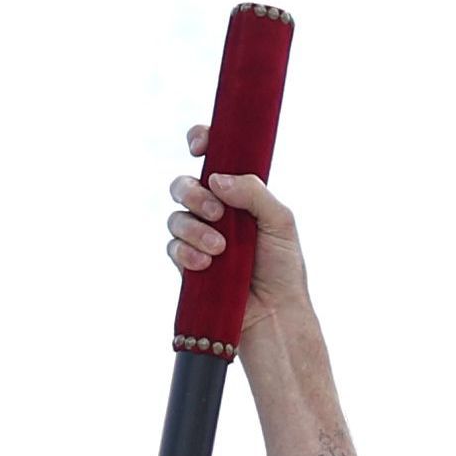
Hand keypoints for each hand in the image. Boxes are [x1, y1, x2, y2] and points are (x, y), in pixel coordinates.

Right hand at [163, 146, 311, 335]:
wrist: (275, 313)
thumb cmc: (283, 267)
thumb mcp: (280, 222)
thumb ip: (254, 192)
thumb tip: (217, 179)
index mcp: (239, 194)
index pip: (214, 157)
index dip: (202, 141)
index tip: (199, 146)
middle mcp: (216, 212)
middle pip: (184, 185)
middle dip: (193, 194)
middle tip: (216, 213)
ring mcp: (199, 236)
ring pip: (176, 216)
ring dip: (193, 228)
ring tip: (219, 249)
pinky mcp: (188, 263)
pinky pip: (172, 246)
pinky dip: (186, 251)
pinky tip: (205, 264)